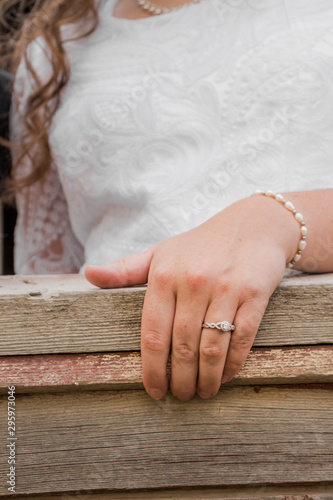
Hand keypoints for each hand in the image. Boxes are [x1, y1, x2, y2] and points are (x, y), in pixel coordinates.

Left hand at [85, 195, 299, 400]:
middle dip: (179, 380)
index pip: (152, 334)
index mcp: (164, 276)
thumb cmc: (199, 245)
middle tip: (180, 395)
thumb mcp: (160, 253)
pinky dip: (232, 364)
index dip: (151, 369)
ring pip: (211, 348)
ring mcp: (226, 289)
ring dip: (206, 379)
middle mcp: (193, 283)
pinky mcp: (254, 294)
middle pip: (181, 347)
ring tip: (203, 392)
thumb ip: (124, 270)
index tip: (154, 391)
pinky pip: (241, 338)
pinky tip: (225, 375)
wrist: (252, 224)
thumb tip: (88, 274)